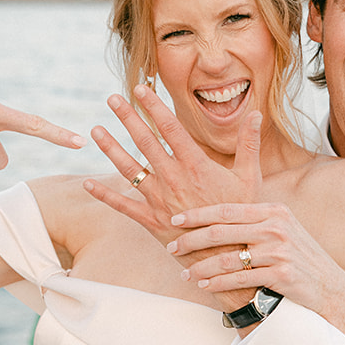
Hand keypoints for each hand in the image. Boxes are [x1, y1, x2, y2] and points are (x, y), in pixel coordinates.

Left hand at [83, 83, 261, 245]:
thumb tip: (257, 113)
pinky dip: (104, 195)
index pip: (171, 127)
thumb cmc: (241, 216)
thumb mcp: (250, 178)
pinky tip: (86, 183)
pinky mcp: (152, 221)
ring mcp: (160, 200)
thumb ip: (249, 144)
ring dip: (110, 149)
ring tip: (95, 130)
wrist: (230, 255)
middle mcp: (174, 179)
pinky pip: (123, 205)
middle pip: (145, 142)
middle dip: (128, 118)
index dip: (154, 106)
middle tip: (112, 99)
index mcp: (196, 165)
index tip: (140, 88)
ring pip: (129, 169)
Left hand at [168, 201, 344, 318]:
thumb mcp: (282, 229)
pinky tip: (204, 285)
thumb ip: (254, 220)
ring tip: (185, 273)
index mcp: (273, 210)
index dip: (198, 214)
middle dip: (191, 240)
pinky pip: (239, 279)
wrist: (329, 285)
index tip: (176, 219)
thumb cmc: (298, 256)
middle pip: (222, 231)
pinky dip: (218, 283)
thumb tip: (215, 215)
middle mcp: (276, 227)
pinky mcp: (281, 274)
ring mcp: (279, 251)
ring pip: (227, 258)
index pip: (226, 209)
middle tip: (172, 247)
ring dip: (201, 267)